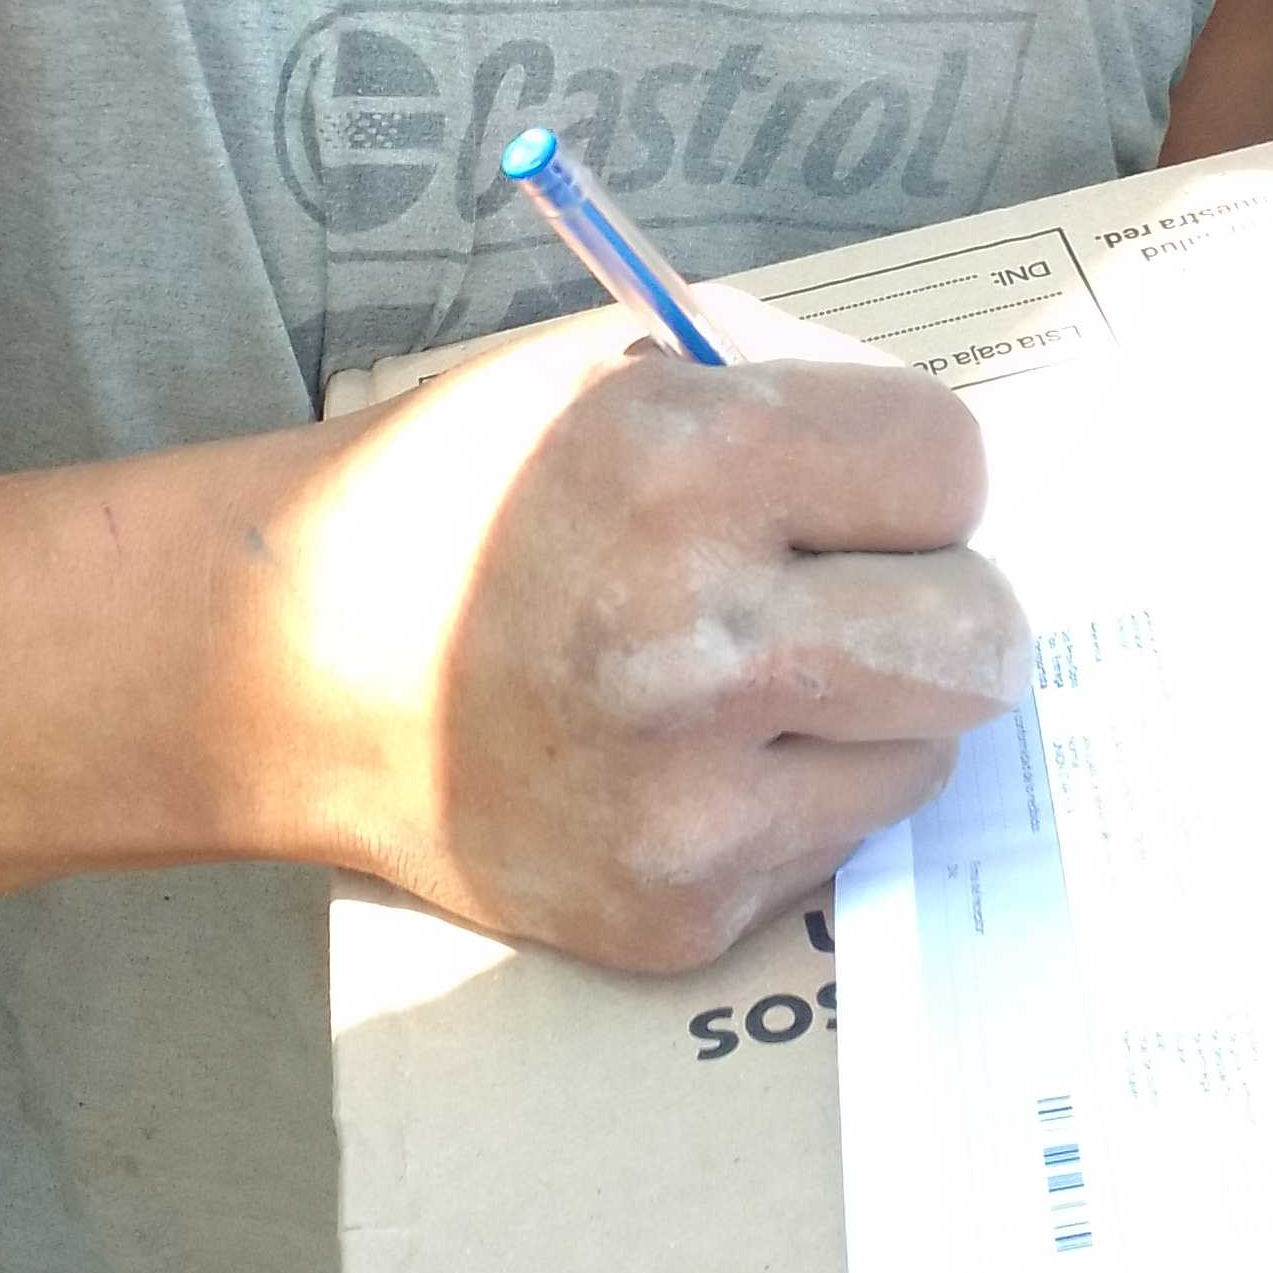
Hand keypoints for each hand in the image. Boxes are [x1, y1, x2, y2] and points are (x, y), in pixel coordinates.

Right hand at [235, 287, 1030, 969]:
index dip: (909, 470)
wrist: (287, 667)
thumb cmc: (470, 492)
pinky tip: (685, 754)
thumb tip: (949, 467)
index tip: (852, 486)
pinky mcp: (678, 908)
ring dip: (875, 710)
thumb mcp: (617, 363)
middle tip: (851, 589)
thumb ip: (797, 379)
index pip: (952, 462)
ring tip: (753, 674)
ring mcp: (685, 797)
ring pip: (931, 752)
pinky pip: (838, 841)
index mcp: (687, 464)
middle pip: (985, 633)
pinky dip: (794, 793)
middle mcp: (693, 639)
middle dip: (936, 597)